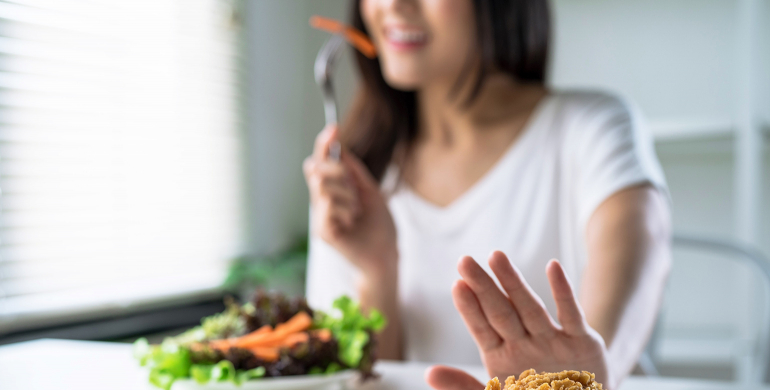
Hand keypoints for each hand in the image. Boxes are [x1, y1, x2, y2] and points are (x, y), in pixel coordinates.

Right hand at [303, 124, 397, 276]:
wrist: (386, 255)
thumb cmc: (380, 226)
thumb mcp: (370, 191)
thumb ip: (355, 171)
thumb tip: (340, 148)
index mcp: (334, 191)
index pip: (321, 162)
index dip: (324, 144)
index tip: (333, 128)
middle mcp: (322, 202)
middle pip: (316, 169)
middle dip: (338, 171)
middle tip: (355, 190)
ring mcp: (320, 216)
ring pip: (324, 186)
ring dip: (348, 196)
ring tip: (357, 213)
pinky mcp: (322, 231)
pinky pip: (328, 205)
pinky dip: (345, 210)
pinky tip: (352, 223)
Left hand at [431, 251, 610, 388]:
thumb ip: (464, 387)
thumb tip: (430, 373)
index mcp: (502, 356)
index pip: (482, 328)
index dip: (470, 309)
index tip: (457, 285)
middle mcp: (524, 342)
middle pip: (500, 311)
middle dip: (483, 287)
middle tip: (464, 260)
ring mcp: (551, 340)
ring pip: (529, 307)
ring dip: (514, 283)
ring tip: (496, 257)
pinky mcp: (582, 342)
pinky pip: (571, 315)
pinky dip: (563, 292)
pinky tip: (553, 266)